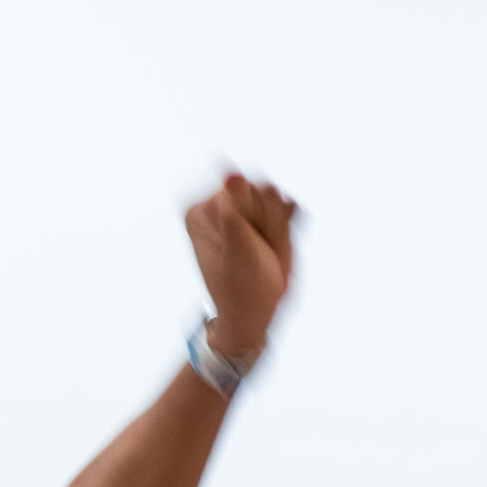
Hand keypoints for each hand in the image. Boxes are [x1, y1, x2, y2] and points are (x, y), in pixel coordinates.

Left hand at [185, 174, 297, 363]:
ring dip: (277, 225)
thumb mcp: (238, 250)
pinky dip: (286, 223)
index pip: (239, 189)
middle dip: (266, 220)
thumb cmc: (242, 288)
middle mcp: (215, 204)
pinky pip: (284, 203)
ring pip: (274, 195)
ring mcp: (238, 207)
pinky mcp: (258, 213)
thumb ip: (236, 211)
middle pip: (257, 187)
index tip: (245, 246)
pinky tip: (275, 243)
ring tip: (264, 250)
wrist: (255, 312)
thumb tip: (232, 174)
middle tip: (257, 251)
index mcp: (199, 211)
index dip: (253, 217)